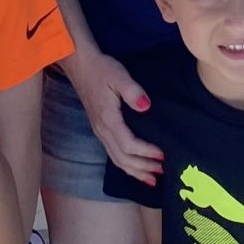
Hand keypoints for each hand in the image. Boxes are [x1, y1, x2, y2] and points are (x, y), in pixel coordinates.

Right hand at [71, 50, 162, 181]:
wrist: (81, 65)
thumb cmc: (102, 69)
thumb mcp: (118, 75)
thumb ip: (132, 91)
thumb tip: (145, 106)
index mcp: (108, 119)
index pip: (128, 144)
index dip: (146, 152)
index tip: (163, 154)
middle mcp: (102, 130)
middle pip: (122, 158)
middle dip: (143, 167)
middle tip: (163, 171)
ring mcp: (100, 132)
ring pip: (117, 159)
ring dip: (135, 170)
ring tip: (152, 178)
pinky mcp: (101, 130)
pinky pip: (113, 154)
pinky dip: (126, 165)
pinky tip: (136, 168)